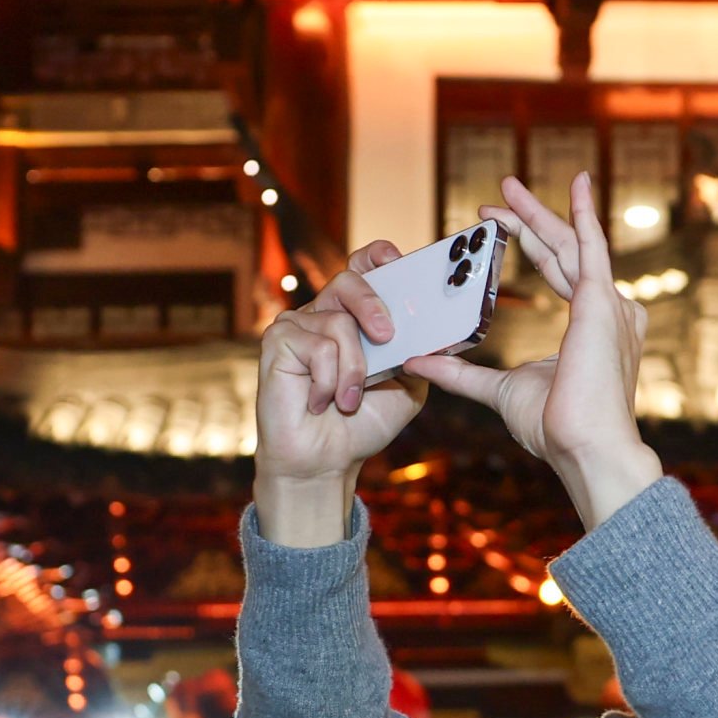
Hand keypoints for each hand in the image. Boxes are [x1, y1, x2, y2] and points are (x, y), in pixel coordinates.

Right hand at [254, 241, 427, 542]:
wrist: (326, 460)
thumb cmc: (362, 422)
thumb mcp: (408, 386)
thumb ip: (422, 355)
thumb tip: (438, 334)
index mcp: (355, 317)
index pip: (364, 267)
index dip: (378, 256)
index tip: (395, 259)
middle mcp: (325, 313)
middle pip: (349, 279)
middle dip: (373, 304)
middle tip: (387, 336)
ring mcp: (299, 325)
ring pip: (338, 322)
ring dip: (353, 369)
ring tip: (348, 400)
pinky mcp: (278, 341)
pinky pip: (317, 345)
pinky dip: (329, 380)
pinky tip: (319, 402)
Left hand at [407, 174, 661, 529]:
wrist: (585, 448)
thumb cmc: (555, 428)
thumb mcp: (498, 390)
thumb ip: (461, 373)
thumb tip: (418, 361)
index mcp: (589, 325)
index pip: (557, 271)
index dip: (527, 243)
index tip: (494, 224)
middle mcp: (607, 309)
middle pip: (562, 250)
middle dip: (529, 219)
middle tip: (498, 192)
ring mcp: (610, 304)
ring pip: (569, 243)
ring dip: (539, 213)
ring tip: (509, 186)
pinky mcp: (603, 303)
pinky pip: (592, 247)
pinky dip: (584, 214)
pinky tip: (578, 185)